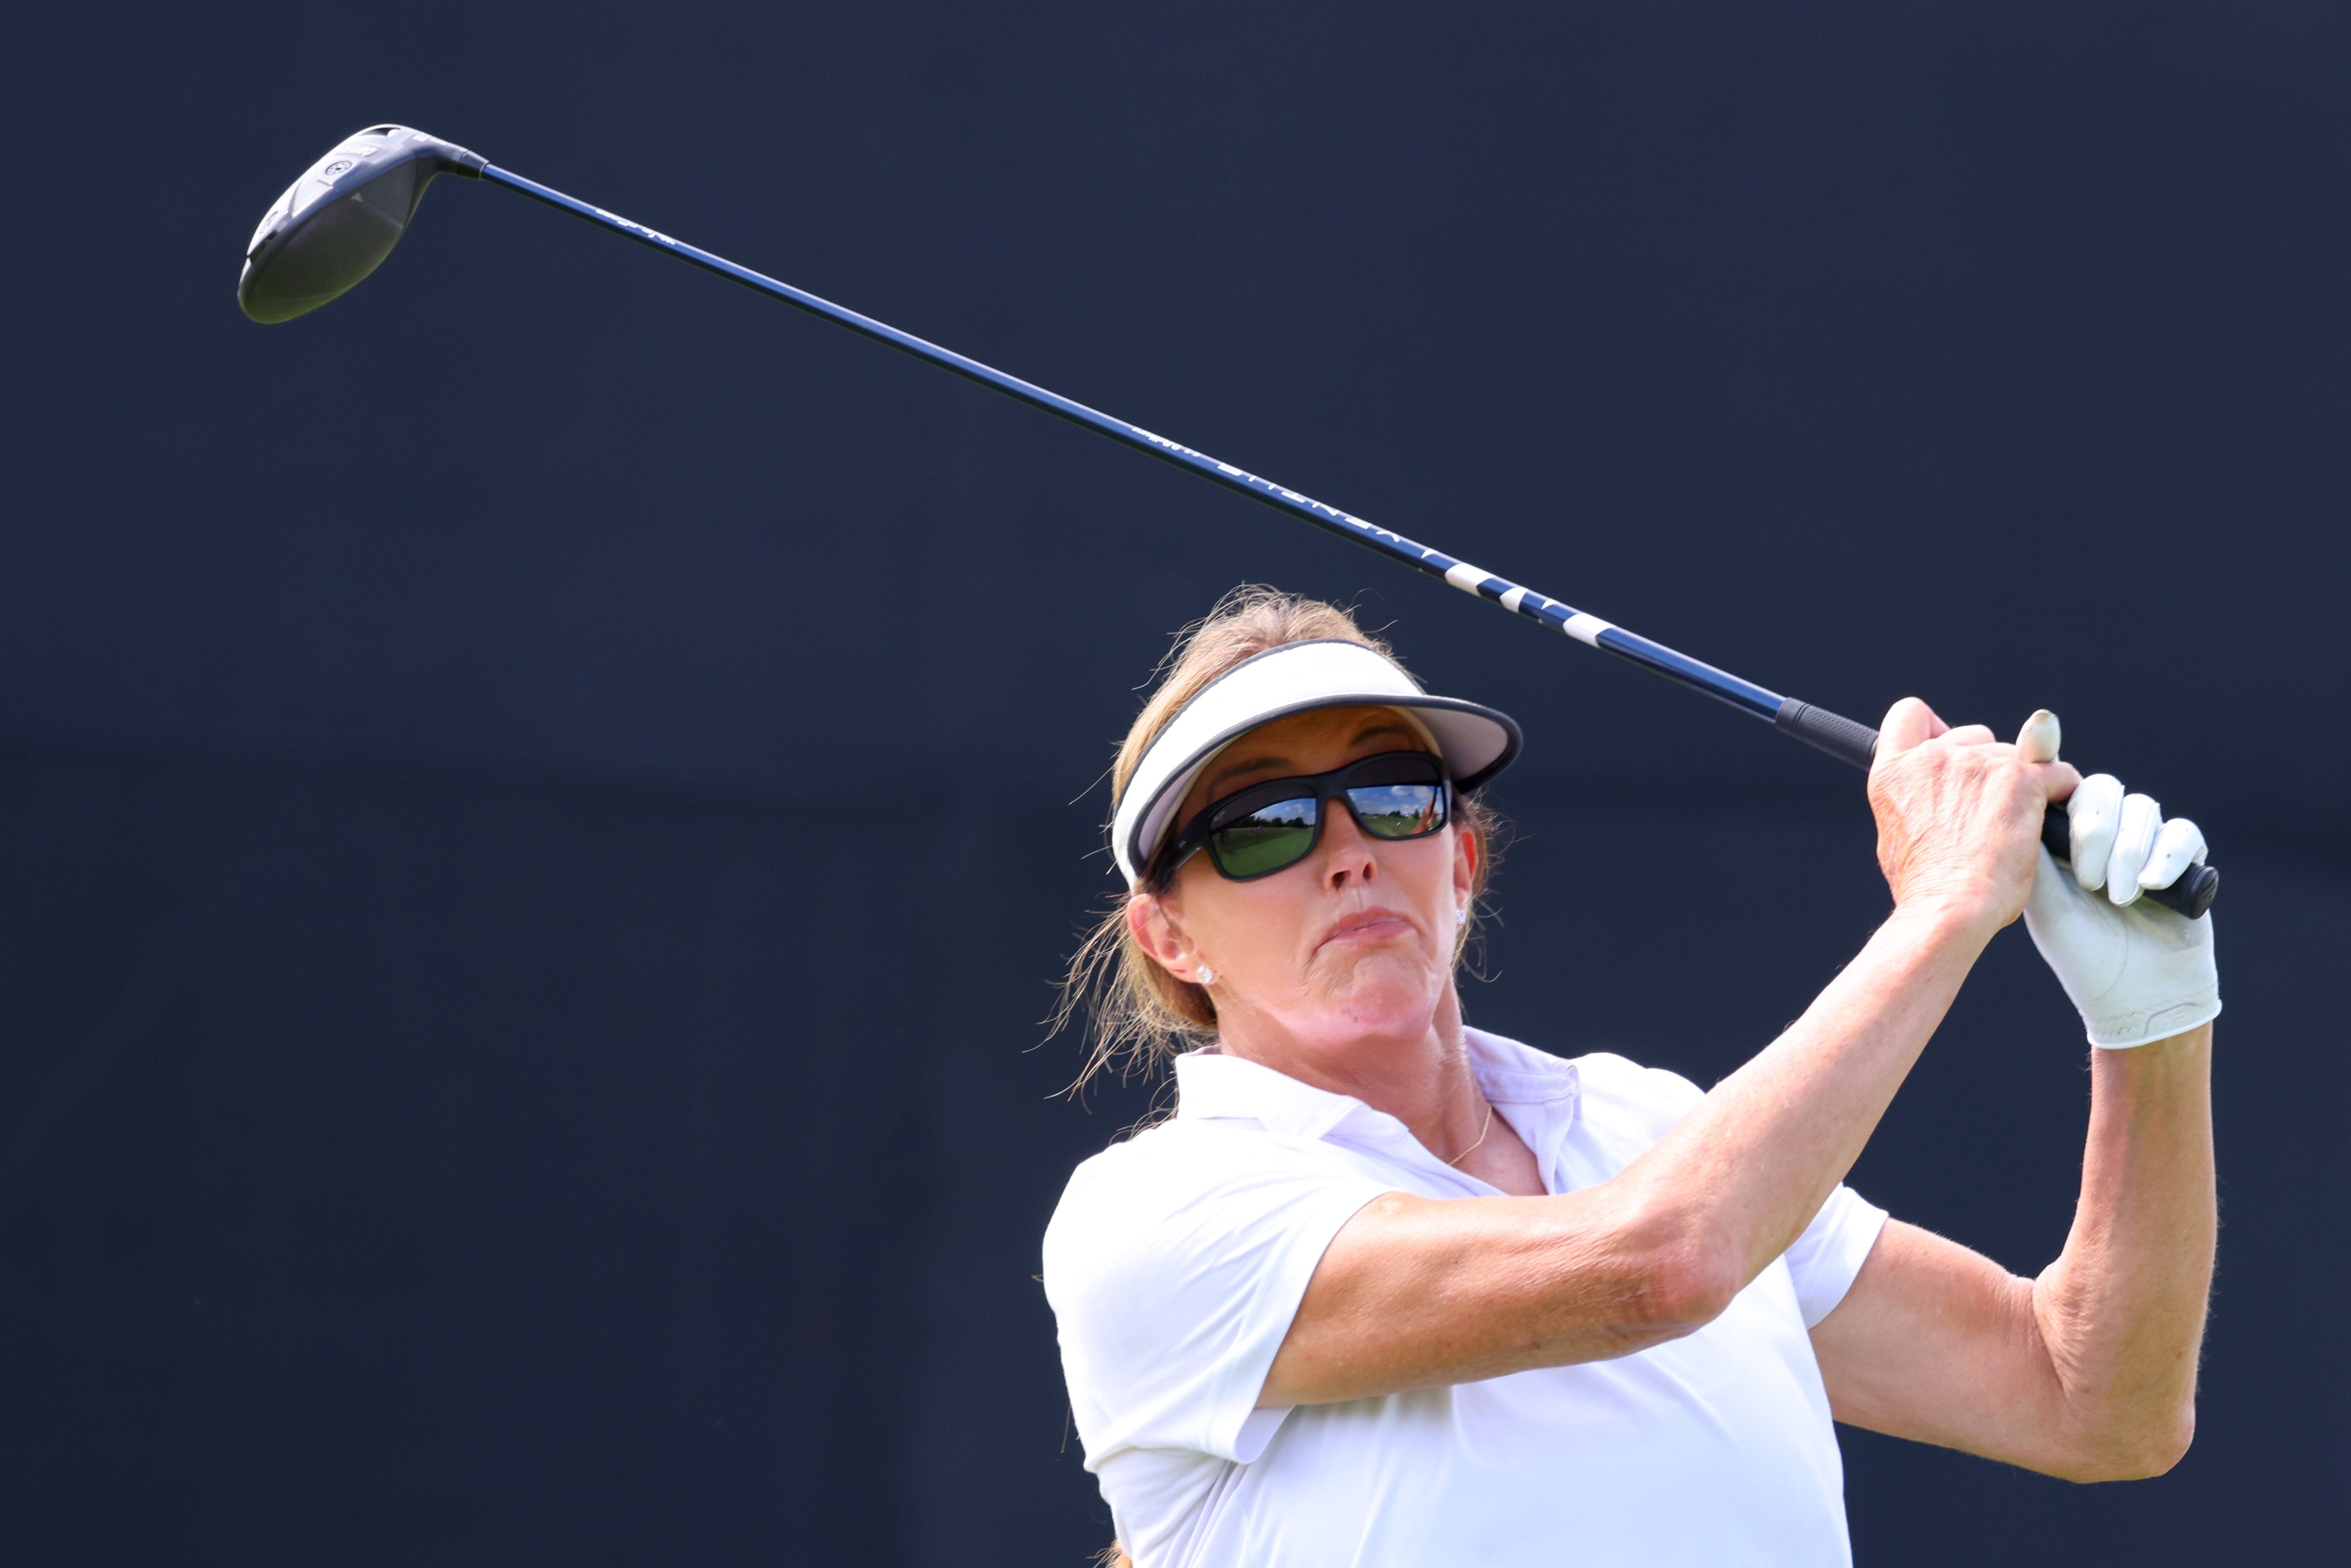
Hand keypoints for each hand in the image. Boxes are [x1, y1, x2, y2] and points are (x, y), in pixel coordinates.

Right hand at [1868, 698, 2078, 931]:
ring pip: (2015, 755)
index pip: (1910, 715)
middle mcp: (1932, 757)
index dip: (1934, 728)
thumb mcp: (1895, 837)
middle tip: (1991, 807)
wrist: (1949, 907)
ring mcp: (1977, 763)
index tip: (1949, 751)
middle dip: (1985, 765)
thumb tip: (1927, 804)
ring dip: (2020, 783)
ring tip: (2017, 825)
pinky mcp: (2021, 778)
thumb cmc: (1924, 887)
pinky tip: (2055, 813)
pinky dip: (2061, 789)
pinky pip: (2057, 772)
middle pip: (1972, 736)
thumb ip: (1911, 804)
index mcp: (1894, 772)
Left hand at [2015, 711, 2220, 1048]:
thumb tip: (2011, 794)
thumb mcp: (2044, 901)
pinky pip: (2183, 833)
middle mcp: (2104, 834)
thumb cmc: (2081, 954)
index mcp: (2063, 838)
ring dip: (2128, 852)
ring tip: (2117, 898)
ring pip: (2143, 809)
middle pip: (2103, 789)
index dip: (2052, 767)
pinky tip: (2151, 885)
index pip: (2061, 787)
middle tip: (2088, 880)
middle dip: (2095, 828)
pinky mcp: (2184, 861)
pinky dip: (2168, 855)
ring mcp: (2145, 844)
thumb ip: (2032, 849)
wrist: (2136, 997)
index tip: (2042, 742)